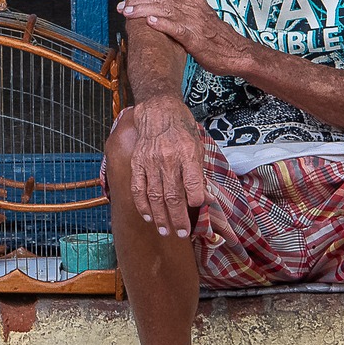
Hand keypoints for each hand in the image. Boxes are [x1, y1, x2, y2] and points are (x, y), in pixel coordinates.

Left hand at [117, 0, 254, 77]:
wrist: (237, 53)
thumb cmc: (217, 33)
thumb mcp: (205, 6)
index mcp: (193, 1)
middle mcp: (193, 9)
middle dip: (139, 0)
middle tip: (122, 5)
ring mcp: (194, 24)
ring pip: (165, 11)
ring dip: (144, 10)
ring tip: (128, 12)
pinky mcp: (195, 40)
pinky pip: (177, 29)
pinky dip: (163, 24)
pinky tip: (150, 22)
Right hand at [127, 94, 207, 238]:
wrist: (158, 110)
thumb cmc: (182, 128)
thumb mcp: (198, 146)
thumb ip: (199, 173)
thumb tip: (206, 197)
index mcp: (187, 153)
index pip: (193, 182)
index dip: (196, 198)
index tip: (197, 207)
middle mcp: (168, 159)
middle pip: (173, 195)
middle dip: (178, 218)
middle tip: (182, 234)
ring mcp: (150, 162)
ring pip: (155, 196)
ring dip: (161, 217)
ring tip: (166, 231)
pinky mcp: (137, 163)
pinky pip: (138, 188)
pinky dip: (142, 205)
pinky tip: (148, 217)